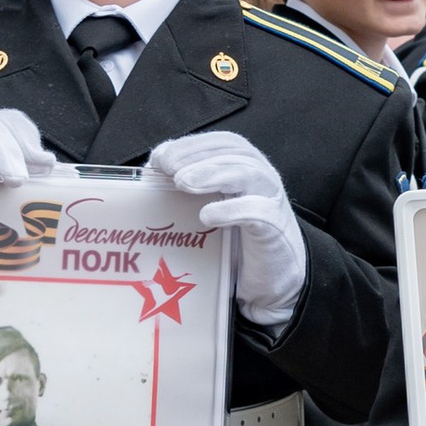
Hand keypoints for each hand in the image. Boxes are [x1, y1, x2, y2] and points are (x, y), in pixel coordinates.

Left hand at [146, 129, 308, 328]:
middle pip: (235, 152)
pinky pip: (259, 213)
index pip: (222, 143)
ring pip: (249, 174)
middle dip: (197, 155)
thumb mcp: (213, 209)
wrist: (273, 282)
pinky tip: (207, 215)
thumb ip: (191, 192)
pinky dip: (232, 210)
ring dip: (213, 174)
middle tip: (167, 167)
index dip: (191, 144)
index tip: (160, 157)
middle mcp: (262, 179)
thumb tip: (151, 177)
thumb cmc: (239, 242)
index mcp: (247, 168)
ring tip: (183, 182)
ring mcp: (271, 202)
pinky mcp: (275, 230)